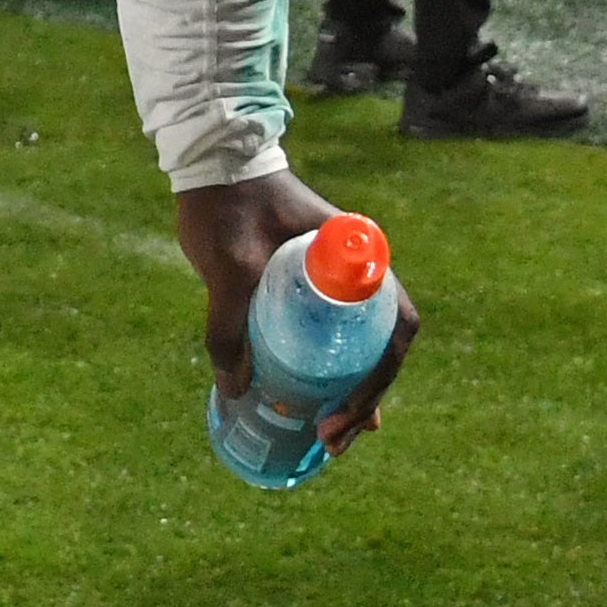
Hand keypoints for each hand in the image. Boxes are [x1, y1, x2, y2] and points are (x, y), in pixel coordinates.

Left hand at [177, 170, 418, 452]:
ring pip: (359, 349)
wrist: (212, 166)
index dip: (381, 374)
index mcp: (357, 258)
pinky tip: (316, 411)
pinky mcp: (309, 293)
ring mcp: (335, 285)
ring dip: (352, 396)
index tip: (345, 407)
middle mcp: (357, 273)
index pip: (394, 322)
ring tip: (329, 440)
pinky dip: (329, 378)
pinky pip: (331, 342)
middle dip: (366, 399)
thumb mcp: (227, 267)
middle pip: (381, 346)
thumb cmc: (227, 206)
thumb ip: (226, 325)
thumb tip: (235, 392)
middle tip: (332, 438)